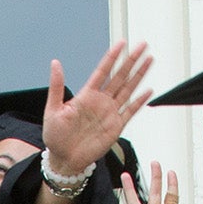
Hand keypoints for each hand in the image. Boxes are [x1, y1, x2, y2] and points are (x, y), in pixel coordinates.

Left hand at [44, 42, 153, 176]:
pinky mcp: (116, 127)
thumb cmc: (55, 136)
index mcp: (86, 95)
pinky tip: (148, 91)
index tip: (122, 43)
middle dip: (132, 60)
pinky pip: (131, 111)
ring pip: (128, 89)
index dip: (112, 57)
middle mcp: (101, 101)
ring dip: (139, 75)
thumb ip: (56, 86)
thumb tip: (55, 63)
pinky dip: (140, 102)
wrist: (64, 159)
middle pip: (120, 76)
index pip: (103, 71)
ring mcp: (110, 113)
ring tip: (149, 60)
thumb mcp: (52, 109)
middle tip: (142, 45)